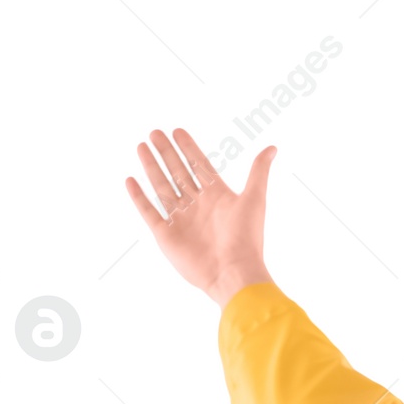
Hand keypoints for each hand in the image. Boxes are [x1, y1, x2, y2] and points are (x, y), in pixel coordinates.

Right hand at [125, 128, 275, 309]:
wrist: (233, 273)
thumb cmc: (246, 238)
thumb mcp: (254, 199)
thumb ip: (258, 171)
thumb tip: (272, 147)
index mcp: (217, 196)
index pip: (200, 165)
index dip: (189, 148)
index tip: (177, 130)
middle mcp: (198, 205)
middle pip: (179, 172)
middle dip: (167, 152)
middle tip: (154, 132)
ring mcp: (181, 220)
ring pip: (162, 187)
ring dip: (152, 167)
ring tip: (142, 147)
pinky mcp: (166, 235)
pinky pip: (149, 212)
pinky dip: (139, 197)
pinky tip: (131, 180)